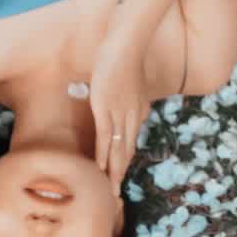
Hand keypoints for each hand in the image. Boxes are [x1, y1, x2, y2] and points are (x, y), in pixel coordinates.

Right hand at [90, 25, 151, 195]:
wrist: (127, 43)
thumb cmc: (122, 54)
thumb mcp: (121, 77)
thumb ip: (116, 87)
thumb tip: (103, 88)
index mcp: (137, 110)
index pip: (130, 141)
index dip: (124, 160)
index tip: (119, 175)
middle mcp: (132, 116)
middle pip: (127, 152)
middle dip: (120, 173)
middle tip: (115, 194)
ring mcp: (120, 114)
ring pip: (118, 150)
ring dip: (113, 172)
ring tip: (109, 190)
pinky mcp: (107, 109)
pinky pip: (105, 138)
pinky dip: (102, 155)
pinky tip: (99, 169)